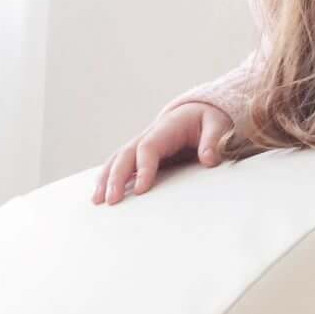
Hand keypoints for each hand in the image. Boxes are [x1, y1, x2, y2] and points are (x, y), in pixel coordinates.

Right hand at [91, 102, 231, 205]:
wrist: (198, 112)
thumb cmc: (207, 121)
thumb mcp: (217, 125)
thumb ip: (213, 141)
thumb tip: (208, 159)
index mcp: (166, 128)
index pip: (148, 148)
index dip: (143, 168)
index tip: (140, 190)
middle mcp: (148, 135)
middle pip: (125, 155)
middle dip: (116, 178)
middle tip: (111, 201)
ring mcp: (141, 144)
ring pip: (117, 160)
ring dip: (105, 179)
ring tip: (97, 201)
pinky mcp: (140, 154)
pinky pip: (119, 165)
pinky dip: (107, 178)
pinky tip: (101, 195)